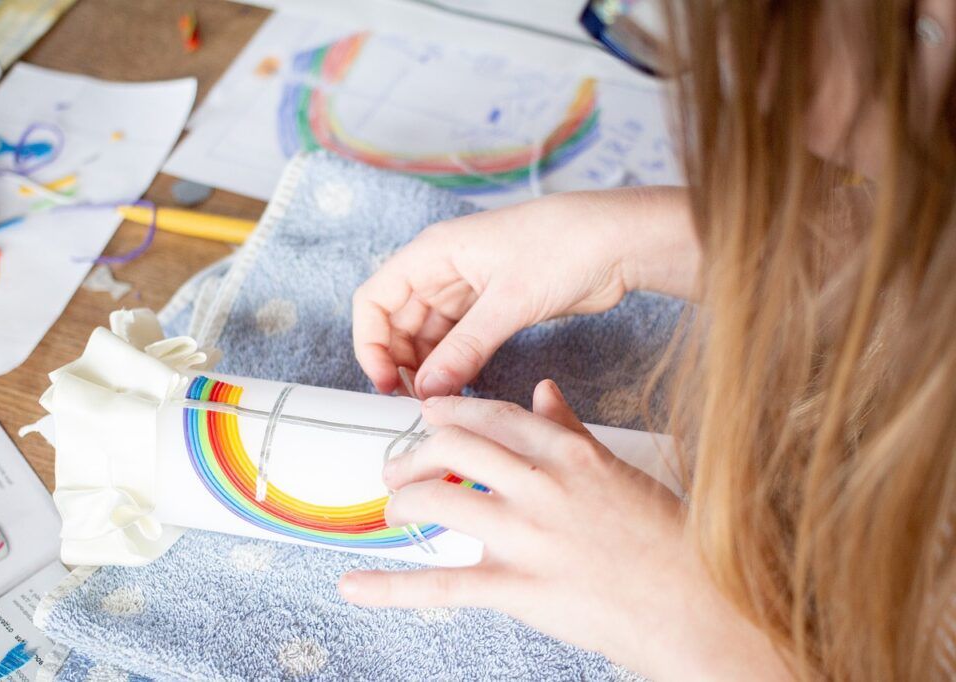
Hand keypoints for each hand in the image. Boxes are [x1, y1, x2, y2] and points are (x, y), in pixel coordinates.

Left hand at [338, 381, 786, 679]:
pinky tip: (355, 584)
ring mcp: (531, 538)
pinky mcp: (522, 590)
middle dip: (414, 454)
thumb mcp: (619, 472)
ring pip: (441, 502)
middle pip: (455, 448)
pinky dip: (392, 587)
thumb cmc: (667, 541)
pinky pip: (443, 586)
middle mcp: (545, 487)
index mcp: (571, 455)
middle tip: (399, 467)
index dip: (450, 413)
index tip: (427, 414)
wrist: (700, 610)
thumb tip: (545, 392)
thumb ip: (573, 431)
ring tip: (394, 512)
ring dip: (404, 503)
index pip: (493, 417)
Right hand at [352, 188, 698, 396]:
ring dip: (429, 368)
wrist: (619, 242)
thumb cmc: (565, 246)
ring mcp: (468, 288)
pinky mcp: (494, 306)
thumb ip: (464, 349)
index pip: (376, 299)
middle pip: (398, 322)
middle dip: (401, 362)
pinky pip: (458, 341)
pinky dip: (455, 365)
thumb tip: (429, 389)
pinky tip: (464, 388)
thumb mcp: (509, 302)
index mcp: (434, 253)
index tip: (386, 382)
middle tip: (419, 402)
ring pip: (428, 335)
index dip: (371, 343)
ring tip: (442, 401)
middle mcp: (443, 269)